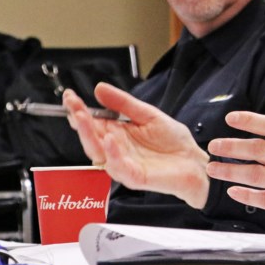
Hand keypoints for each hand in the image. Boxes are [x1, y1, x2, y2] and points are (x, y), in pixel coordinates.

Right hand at [62, 83, 210, 208]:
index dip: (79, 110)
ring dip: (89, 136)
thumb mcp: (148, 114)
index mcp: (117, 134)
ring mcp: (123, 164)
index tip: (69, 96)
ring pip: (99, 153)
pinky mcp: (135, 176)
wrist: (195, 160)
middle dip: (79, 121)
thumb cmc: (173, 141)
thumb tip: (99, 88)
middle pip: (90, 137)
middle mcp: (115, 150)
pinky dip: (112, 153)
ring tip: (83, 118)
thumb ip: (124, 103)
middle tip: (73, 106)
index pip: (92, 122)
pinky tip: (110, 139)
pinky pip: (119, 167)